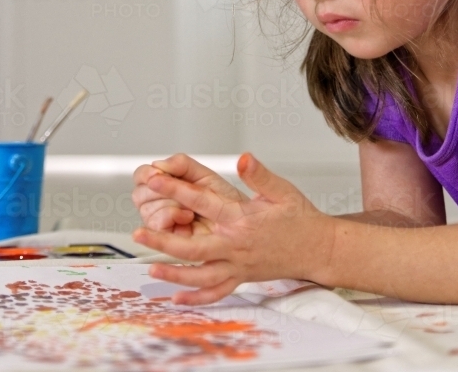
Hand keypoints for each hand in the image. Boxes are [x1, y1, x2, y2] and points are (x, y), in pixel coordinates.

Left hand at [132, 152, 327, 305]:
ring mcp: (238, 266)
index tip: (154, 180)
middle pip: (192, 248)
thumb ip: (259, 175)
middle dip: (163, 241)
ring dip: (174, 274)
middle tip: (138, 233)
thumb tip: (243, 158)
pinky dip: (196, 299)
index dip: (175, 190)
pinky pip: (216, 292)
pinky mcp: (242, 278)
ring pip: (200, 276)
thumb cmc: (300, 218)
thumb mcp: (281, 191)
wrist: (319, 249)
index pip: (202, 203)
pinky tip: (176, 299)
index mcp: (241, 220)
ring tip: (151, 268)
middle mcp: (236, 246)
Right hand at [132, 153, 247, 236]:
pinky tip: (186, 217)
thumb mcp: (207, 177)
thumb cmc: (229, 202)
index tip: (157, 173)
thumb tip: (161, 164)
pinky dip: (170, 218)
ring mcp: (165, 221)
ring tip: (189, 207)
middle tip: (175, 188)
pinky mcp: (170, 238)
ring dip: (167, 204)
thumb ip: (183, 164)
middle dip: (157, 190)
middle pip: (139, 193)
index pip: (143, 174)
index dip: (146, 173)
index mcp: (172, 182)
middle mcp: (164, 201)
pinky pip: (156, 226)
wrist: (247, 228)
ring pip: (146, 210)